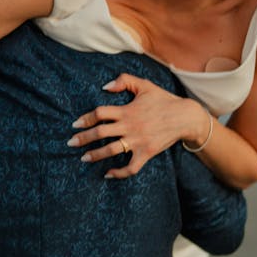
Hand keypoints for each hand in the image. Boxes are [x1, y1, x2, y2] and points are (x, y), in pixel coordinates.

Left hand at [67, 73, 210, 178]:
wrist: (185, 117)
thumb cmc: (164, 100)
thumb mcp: (145, 85)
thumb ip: (124, 81)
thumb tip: (105, 86)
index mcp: (127, 110)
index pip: (100, 113)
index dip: (86, 118)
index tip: (75, 124)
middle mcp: (130, 126)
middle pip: (101, 133)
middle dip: (83, 138)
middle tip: (71, 143)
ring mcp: (138, 141)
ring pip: (111, 150)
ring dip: (95, 155)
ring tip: (84, 158)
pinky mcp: (147, 153)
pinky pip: (130, 167)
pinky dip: (118, 173)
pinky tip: (108, 174)